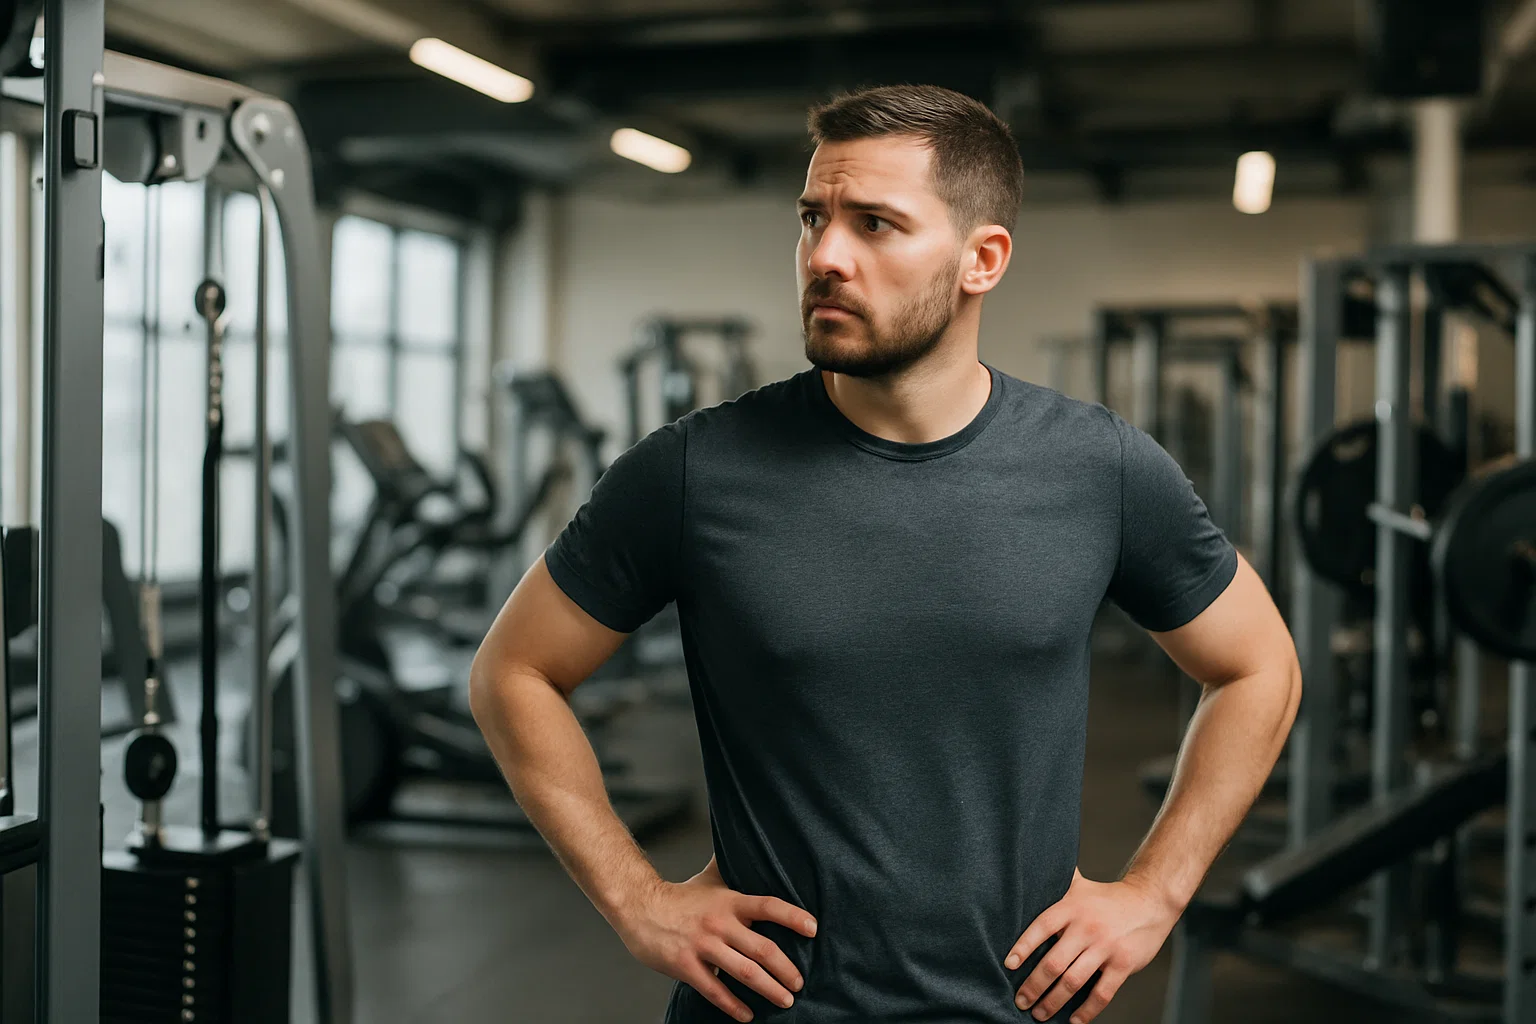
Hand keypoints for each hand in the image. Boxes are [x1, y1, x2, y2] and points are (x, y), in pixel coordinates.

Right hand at [612, 860, 817, 1022]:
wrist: (639, 907)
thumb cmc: (680, 896)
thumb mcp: (710, 878)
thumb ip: (733, 868)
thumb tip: (751, 845)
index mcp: (730, 901)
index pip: (769, 906)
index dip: (793, 917)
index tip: (814, 929)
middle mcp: (720, 923)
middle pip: (763, 949)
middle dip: (787, 970)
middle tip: (800, 983)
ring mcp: (703, 946)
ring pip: (745, 972)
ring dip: (770, 990)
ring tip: (786, 1000)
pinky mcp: (686, 966)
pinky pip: (716, 990)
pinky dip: (734, 1006)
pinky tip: (748, 1015)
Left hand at [1004, 869, 1180, 1022]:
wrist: (1150, 901)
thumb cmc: (1108, 897)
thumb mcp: (1080, 885)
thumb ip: (1056, 883)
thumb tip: (1027, 871)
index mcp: (1072, 908)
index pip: (1041, 927)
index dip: (1023, 947)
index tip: (1009, 965)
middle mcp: (1087, 927)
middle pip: (1054, 962)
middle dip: (1034, 986)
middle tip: (1021, 1001)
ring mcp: (1106, 947)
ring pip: (1073, 981)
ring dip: (1053, 1002)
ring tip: (1040, 1014)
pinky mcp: (1124, 964)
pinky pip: (1102, 993)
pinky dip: (1087, 1011)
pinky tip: (1074, 1020)